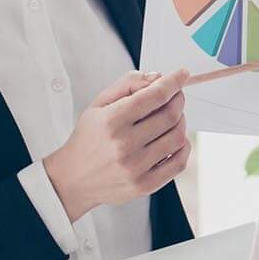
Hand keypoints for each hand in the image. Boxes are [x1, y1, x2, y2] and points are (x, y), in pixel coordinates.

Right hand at [44, 68, 191, 220]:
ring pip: (177, 137)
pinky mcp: (145, 185)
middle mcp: (124, 145)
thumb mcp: (99, 104)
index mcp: (112, 121)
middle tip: (176, 95)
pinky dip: (183, 146)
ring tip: (172, 117)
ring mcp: (136, 167)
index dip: (173, 82)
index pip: (155, 96)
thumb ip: (127, 85)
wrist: (74, 179)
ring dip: (181, 121)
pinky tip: (175, 139)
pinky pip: (179, 162)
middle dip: (178, 99)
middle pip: (170, 115)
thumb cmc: (88, 139)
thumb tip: (158, 78)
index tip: (181, 74)